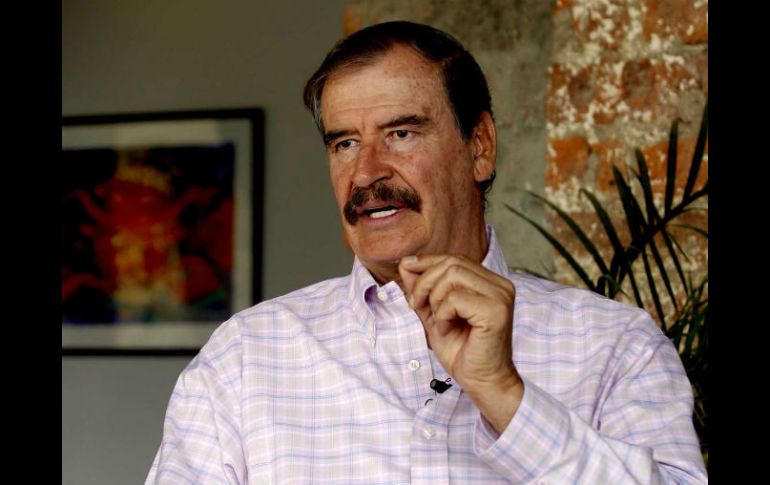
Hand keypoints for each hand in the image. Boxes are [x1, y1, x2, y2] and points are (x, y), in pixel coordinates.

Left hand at [399, 254, 523, 432]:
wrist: (482, 382)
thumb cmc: (462, 351)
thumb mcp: (434, 314)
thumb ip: (422, 289)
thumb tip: (405, 263)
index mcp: (490, 282)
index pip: (454, 259)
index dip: (426, 264)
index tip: (408, 277)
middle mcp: (500, 285)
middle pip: (451, 263)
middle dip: (425, 282)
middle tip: (417, 306)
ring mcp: (501, 297)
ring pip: (453, 275)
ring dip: (434, 298)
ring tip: (437, 321)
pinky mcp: (496, 312)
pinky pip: (456, 298)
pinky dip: (443, 314)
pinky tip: (447, 329)